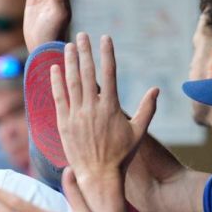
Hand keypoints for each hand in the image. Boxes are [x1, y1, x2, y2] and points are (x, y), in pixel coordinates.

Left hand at [52, 33, 159, 184]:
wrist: (99, 176)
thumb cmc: (121, 156)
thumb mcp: (139, 132)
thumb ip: (147, 109)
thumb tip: (157, 89)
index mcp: (111, 107)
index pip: (109, 73)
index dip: (106, 53)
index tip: (104, 37)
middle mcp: (92, 108)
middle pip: (87, 73)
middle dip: (85, 51)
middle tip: (82, 35)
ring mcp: (76, 115)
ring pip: (72, 82)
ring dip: (70, 62)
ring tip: (68, 46)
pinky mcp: (64, 124)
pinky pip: (59, 98)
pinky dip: (56, 82)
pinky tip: (55, 68)